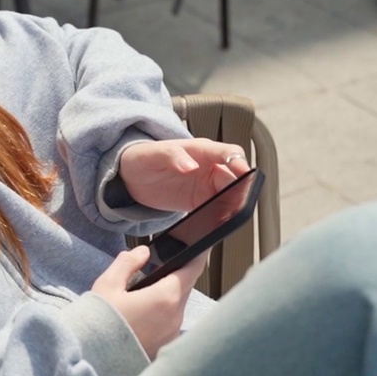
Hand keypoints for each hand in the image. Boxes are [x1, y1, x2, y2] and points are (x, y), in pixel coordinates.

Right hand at [91, 245, 207, 358]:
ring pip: (178, 306)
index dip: (199, 256)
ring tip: (150, 289)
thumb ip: (128, 262)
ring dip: (170, 295)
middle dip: (179, 274)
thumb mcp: (109, 284)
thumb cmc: (100, 321)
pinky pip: (171, 322)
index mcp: (164, 298)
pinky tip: (146, 312)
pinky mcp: (165, 346)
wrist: (93, 358)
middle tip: (168, 264)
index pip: (192, 270)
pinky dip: (164, 313)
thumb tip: (143, 252)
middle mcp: (174, 317)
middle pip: (185, 288)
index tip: (203, 246)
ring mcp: (171, 334)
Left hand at [118, 138, 250, 212]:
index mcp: (201, 150)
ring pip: (231, 195)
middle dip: (240, 191)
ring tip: (227, 218)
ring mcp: (207, 185)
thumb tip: (190, 165)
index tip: (245, 176)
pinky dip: (221, 216)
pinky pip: (218, 209)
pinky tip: (216, 224)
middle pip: (235, 178)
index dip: (241, 164)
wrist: (130, 176)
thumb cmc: (142, 158)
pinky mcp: (201, 201)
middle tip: (235, 206)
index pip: (230, 153)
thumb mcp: (153, 155)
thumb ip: (172, 156)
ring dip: (233, 205)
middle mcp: (209, 167)